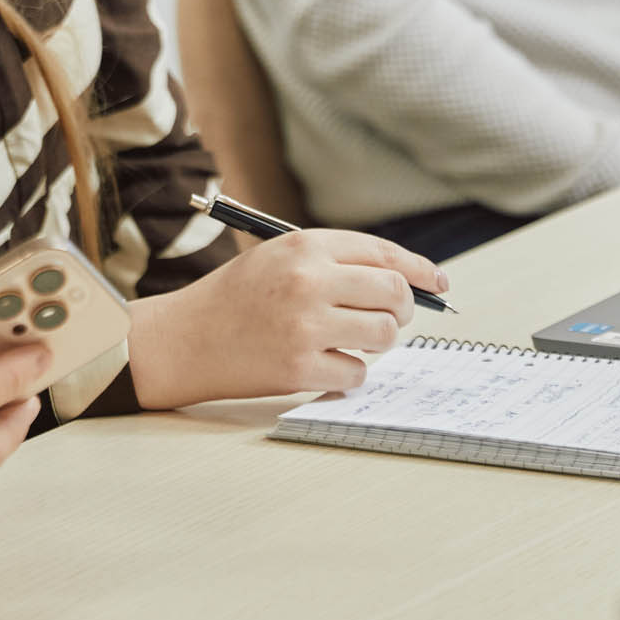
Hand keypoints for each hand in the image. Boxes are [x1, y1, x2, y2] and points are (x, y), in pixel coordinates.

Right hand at [125, 230, 446, 407]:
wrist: (182, 339)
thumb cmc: (234, 298)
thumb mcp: (277, 259)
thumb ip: (333, 263)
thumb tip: (404, 283)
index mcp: (304, 246)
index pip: (383, 252)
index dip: (419, 269)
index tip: (438, 284)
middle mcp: (308, 280)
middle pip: (393, 293)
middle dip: (401, 310)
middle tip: (388, 321)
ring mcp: (305, 325)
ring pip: (383, 335)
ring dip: (375, 343)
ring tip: (346, 342)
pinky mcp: (300, 367)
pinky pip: (357, 373)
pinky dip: (348, 373)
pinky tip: (321, 366)